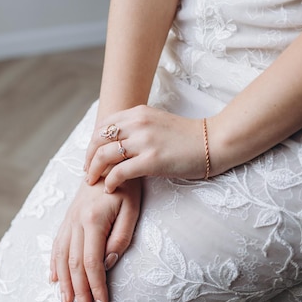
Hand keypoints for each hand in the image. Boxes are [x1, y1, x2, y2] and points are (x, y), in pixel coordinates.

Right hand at [50, 177, 141, 301]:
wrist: (110, 158)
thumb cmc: (126, 184)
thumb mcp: (132, 209)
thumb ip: (120, 238)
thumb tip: (106, 263)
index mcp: (92, 220)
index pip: (91, 262)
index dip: (96, 286)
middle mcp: (75, 221)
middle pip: (73, 264)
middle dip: (79, 292)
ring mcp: (69, 219)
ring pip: (61, 257)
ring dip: (64, 283)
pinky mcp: (67, 218)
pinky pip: (57, 244)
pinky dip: (54, 264)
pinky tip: (53, 278)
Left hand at [86, 105, 206, 192]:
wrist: (213, 142)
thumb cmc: (186, 137)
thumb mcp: (156, 122)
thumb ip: (136, 127)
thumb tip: (115, 140)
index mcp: (137, 113)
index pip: (102, 125)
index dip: (92, 143)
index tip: (90, 156)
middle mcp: (138, 123)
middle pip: (98, 139)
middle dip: (88, 157)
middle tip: (88, 171)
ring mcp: (144, 141)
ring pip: (104, 155)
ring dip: (94, 170)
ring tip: (93, 181)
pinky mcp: (152, 160)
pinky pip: (119, 172)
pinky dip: (110, 181)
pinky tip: (110, 188)